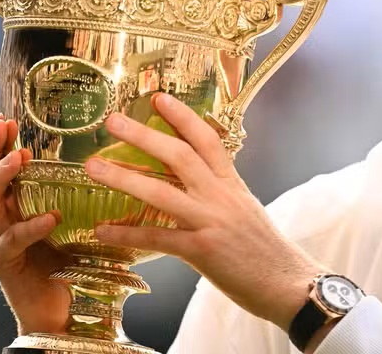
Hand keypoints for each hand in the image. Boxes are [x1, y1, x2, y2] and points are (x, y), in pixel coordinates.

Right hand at [0, 113, 71, 334]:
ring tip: (17, 157)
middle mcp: (2, 217)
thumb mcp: (80, 217)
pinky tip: (48, 218)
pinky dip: (29, 228)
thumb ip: (86, 191)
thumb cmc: (74, 260)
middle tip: (1, 124)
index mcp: (18, 202)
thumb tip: (119, 156)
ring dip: (0, 177)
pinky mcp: (6, 264)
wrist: (63, 310)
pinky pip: (11, 242)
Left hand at [84, 93, 327, 330]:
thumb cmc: (267, 252)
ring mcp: (211, 222)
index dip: (182, 117)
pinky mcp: (203, 251)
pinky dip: (127, 234)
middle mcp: (221, 197)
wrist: (288, 284)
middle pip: (179, 155)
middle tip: (113, 120)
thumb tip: (198, 184)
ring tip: (93, 167)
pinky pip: (158, 238)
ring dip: (123, 177)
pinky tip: (102, 231)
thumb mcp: (246, 210)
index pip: (207, 140)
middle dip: (144, 135)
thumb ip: (221, 194)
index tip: (159, 98)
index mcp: (232, 185)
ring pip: (161, 192)